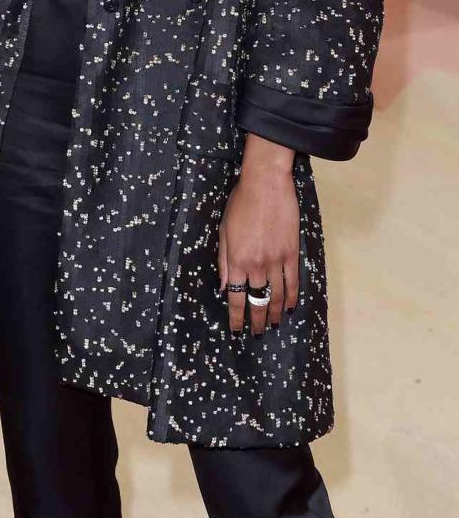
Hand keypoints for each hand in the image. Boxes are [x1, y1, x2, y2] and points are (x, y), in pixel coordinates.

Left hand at [218, 136, 299, 335]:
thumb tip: (224, 286)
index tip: (237, 330)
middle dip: (257, 320)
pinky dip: (292, 297)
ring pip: (277, 295)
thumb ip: (224, 261)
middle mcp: (257, 264)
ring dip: (276, 313)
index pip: (236, 297)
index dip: (236, 317)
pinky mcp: (292, 253)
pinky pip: (293, 281)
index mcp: (237, 260)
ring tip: (274, 324)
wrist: (266, 184)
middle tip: (257, 333)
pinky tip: (290, 307)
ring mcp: (276, 260)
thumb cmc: (240, 203)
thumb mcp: (224, 231)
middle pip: (257, 300)